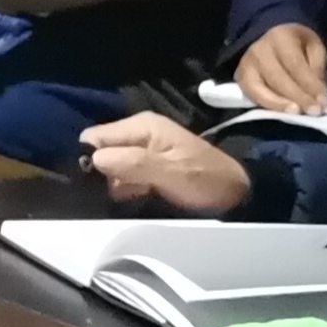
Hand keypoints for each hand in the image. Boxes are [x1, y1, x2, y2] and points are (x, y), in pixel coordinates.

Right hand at [79, 115, 252, 212]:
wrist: (237, 195)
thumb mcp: (172, 173)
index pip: (94, 136)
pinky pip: (123, 176)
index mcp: (142, 126)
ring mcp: (143, 151)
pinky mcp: (147, 168)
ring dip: (114, 184)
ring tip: (128, 198)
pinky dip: (124, 189)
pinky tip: (135, 199)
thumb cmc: (206, 180)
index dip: (89, 158)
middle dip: (101, 174)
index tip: (94, 183)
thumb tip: (94, 159)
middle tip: (115, 194)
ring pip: (109, 166)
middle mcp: (138, 134)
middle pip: (100, 151)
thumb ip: (134, 164)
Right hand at [236, 22, 326, 112]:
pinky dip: (268, 105)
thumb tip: (317, 94)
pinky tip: (282, 112)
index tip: (323, 102)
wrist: (271, 39)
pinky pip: (252, 95)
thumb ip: (317, 68)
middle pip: (278, 78)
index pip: (295, 65)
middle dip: (298, 97)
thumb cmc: (297, 45)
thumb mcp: (313, 47)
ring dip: (281, 104)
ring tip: (297, 113)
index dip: (310, 85)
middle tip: (315, 111)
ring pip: (261, 89)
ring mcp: (246, 64)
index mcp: (280, 37)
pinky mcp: (241, 78)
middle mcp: (259, 49)